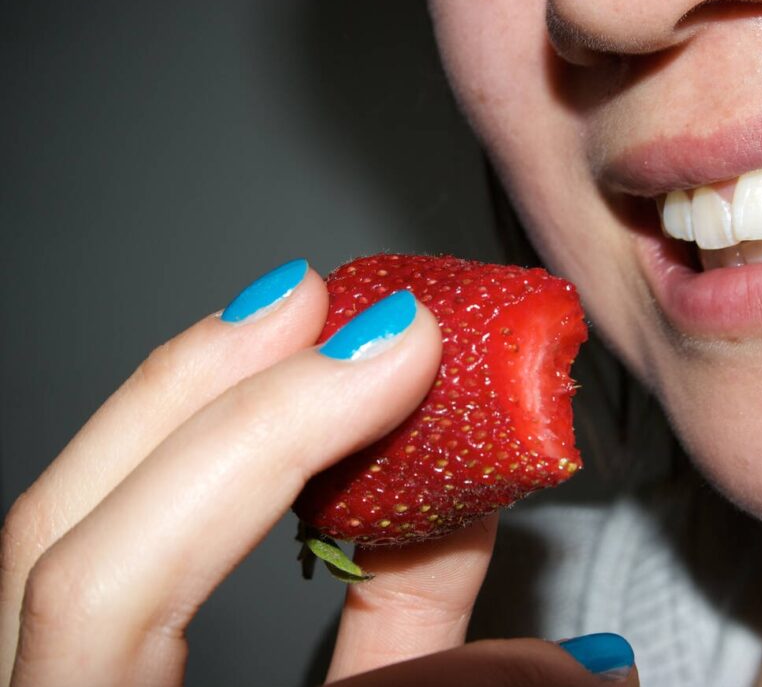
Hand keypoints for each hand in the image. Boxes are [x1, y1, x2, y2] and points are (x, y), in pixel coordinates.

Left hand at [0, 258, 636, 686]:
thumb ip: (424, 657)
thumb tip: (524, 559)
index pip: (109, 593)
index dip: (256, 447)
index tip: (396, 355)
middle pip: (52, 528)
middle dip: (201, 391)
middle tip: (319, 301)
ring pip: (47, 524)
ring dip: (171, 407)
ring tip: (278, 326)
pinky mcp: (51, 672)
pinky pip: (83, 549)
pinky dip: (161, 467)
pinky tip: (230, 421)